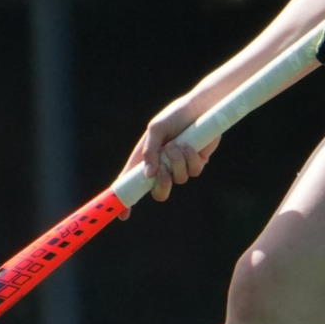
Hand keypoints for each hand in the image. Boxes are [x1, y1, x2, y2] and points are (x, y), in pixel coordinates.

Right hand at [119, 97, 219, 216]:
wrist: (200, 108)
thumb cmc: (174, 116)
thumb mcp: (156, 130)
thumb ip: (150, 152)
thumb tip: (148, 175)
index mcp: (146, 158)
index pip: (132, 182)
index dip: (127, 200)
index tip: (123, 215)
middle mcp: (162, 165)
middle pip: (159, 191)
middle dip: (162, 185)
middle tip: (162, 171)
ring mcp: (179, 166)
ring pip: (178, 180)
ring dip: (177, 162)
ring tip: (178, 144)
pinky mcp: (196, 163)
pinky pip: (193, 171)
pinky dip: (190, 158)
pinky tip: (190, 145)